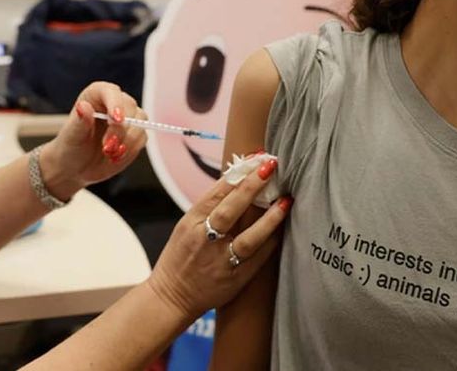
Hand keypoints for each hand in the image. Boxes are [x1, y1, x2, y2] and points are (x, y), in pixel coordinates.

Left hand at [39, 82, 147, 199]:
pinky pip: (142, 138)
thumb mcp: (71, 136)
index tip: (116, 120)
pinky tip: (116, 157)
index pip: (110, 91)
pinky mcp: (135, 134)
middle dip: (121, 129)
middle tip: (107, 147)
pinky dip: (131, 149)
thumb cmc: (70, 147)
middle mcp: (114, 102)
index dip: (115, 103)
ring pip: (140, 122)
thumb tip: (83, 107)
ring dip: (127, 141)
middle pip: (130, 107)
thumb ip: (79, 122)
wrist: (76, 167)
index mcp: (95, 95)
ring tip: (109, 154)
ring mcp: (127, 118)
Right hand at [146, 158, 291, 320]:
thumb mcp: (186, 227)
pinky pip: (257, 259)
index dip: (238, 173)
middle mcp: (204, 240)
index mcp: (191, 222)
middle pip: (230, 209)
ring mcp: (220, 261)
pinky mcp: (234, 280)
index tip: (256, 157)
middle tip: (271, 166)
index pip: (216, 192)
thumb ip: (209, 207)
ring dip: (269, 219)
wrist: (171, 298)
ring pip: (248, 238)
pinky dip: (270, 242)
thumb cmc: (180, 258)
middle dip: (251, 186)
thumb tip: (238, 181)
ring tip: (286, 201)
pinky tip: (283, 229)